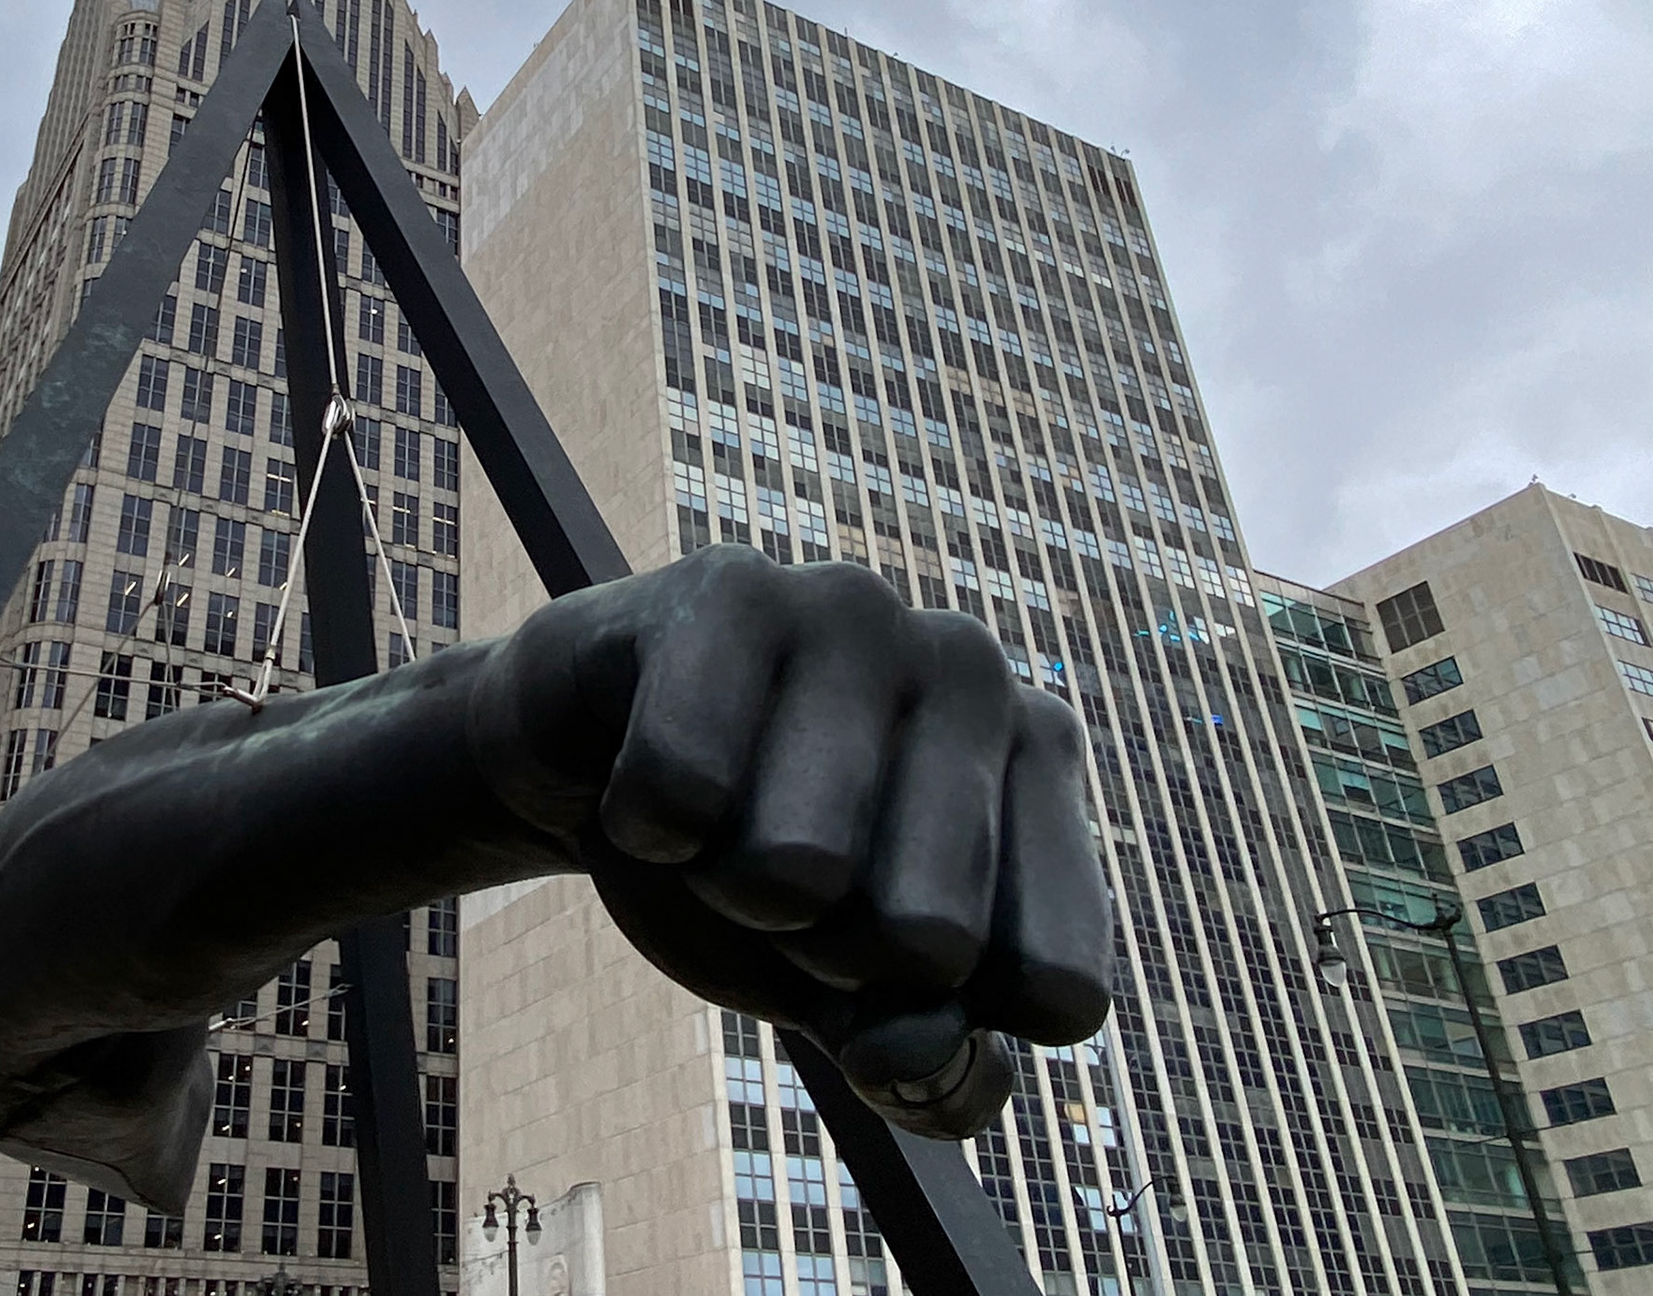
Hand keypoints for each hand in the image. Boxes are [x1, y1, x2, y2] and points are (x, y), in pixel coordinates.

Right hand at [468, 545, 1111, 1137]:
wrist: (592, 744)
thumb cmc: (750, 861)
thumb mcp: (848, 991)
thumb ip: (925, 1067)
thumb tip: (924, 1057)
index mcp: (1043, 760)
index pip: (1061, 990)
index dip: (943, 1017)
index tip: (884, 946)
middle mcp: (977, 668)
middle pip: (926, 941)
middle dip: (823, 949)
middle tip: (780, 867)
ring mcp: (860, 609)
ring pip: (795, 868)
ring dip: (724, 887)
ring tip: (716, 812)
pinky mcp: (733, 585)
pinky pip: (680, 785)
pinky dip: (641, 824)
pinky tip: (644, 763)